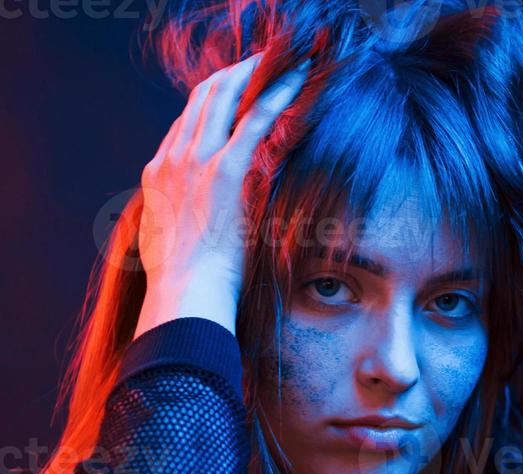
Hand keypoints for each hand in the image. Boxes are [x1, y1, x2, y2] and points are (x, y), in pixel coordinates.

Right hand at [134, 53, 308, 338]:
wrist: (186, 296)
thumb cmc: (186, 287)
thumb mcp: (170, 249)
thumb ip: (180, 227)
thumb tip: (192, 233)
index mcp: (158, 176)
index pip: (185, 124)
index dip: (211, 104)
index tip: (235, 95)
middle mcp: (173, 159)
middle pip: (202, 99)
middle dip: (232, 76)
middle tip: (260, 64)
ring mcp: (196, 161)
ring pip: (225, 97)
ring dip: (254, 74)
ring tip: (281, 61)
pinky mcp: (225, 170)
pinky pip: (255, 119)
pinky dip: (276, 94)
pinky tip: (297, 79)